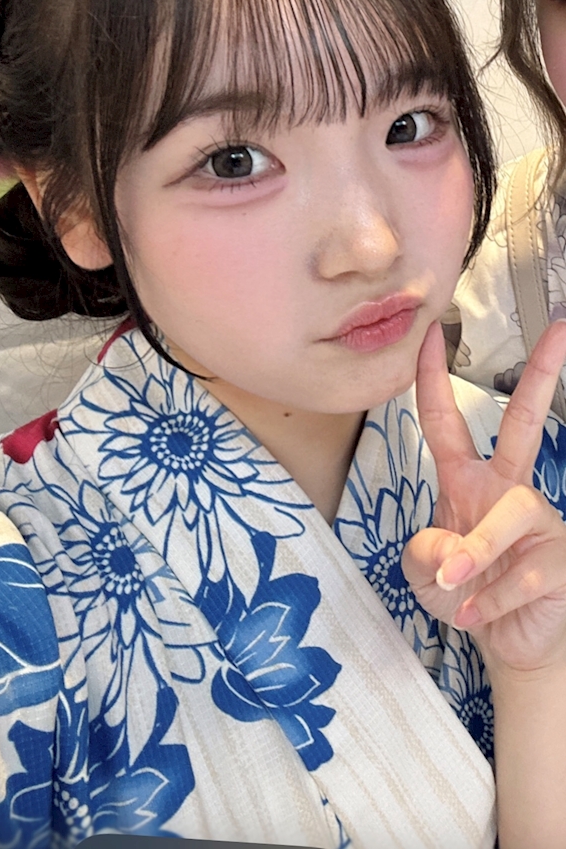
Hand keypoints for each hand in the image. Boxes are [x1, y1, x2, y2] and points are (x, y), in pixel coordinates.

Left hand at [402, 319, 565, 674]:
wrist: (505, 643)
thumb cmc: (464, 594)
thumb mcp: (423, 575)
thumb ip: (421, 554)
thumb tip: (450, 550)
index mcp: (466, 479)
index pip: (445, 420)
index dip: (431, 378)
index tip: (431, 333)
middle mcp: (506, 488)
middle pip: (524, 422)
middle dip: (542, 374)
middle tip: (561, 328)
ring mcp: (539, 520)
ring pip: (514, 512)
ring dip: (478, 550)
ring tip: (454, 585)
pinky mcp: (561, 559)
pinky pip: (525, 572)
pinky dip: (490, 599)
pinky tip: (477, 615)